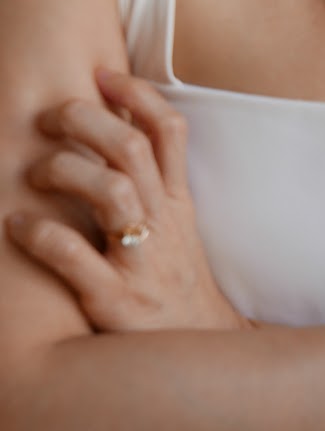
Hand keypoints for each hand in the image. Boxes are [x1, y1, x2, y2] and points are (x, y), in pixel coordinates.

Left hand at [6, 69, 248, 333]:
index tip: (101, 73)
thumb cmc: (174, 288)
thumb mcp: (175, 231)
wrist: (200, 356)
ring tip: (34, 172)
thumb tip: (112, 137)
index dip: (136, 95)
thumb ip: (151, 187)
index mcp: (177, 204)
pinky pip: (76, 256)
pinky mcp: (116, 300)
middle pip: (131, 150)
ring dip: (65, 170)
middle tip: (49, 116)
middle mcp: (164, 225)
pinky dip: (41, 234)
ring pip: (113, 191)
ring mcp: (142, 262)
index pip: (169, 132)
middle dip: (85, 120)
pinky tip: (16, 227)